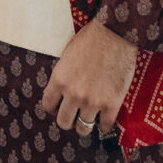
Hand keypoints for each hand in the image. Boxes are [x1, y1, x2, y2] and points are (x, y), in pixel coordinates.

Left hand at [38, 19, 138, 137]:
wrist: (115, 34)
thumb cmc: (92, 38)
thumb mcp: (68, 55)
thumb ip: (64, 75)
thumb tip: (62, 90)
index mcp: (59, 79)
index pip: (47, 105)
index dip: (52, 108)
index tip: (57, 108)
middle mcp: (73, 94)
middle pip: (63, 122)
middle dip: (67, 120)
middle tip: (73, 116)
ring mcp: (93, 101)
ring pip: (83, 128)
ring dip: (85, 125)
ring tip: (88, 120)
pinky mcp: (112, 104)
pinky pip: (105, 126)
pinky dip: (104, 125)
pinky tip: (105, 120)